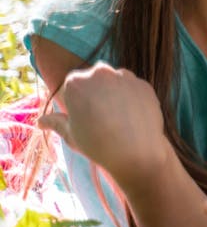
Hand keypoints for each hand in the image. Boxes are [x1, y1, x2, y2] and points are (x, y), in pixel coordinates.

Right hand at [38, 62, 169, 184]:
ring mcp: (125, 77)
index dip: (77, 100)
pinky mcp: (145, 85)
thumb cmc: (96, 144)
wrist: (135, 153)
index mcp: (76, 82)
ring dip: (114, 93)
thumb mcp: (70, 134)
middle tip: (100, 117)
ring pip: (116, 81)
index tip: (83, 116)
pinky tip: (132, 117)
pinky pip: (134, 88)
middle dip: (95, 93)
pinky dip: (132, 98)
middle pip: (95, 78)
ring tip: (117, 118)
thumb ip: (55, 122)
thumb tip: (41, 122)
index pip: (73, 84)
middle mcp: (101, 72)